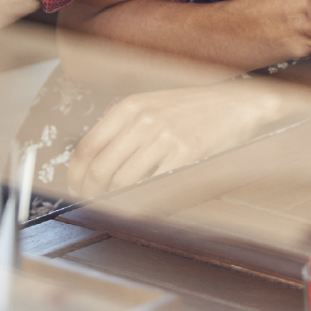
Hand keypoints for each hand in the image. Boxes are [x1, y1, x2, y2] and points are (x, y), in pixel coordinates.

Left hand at [68, 82, 283, 198]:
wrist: (233, 104)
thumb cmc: (191, 108)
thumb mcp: (151, 106)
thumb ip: (124, 128)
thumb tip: (95, 163)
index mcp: (131, 106)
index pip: (88, 146)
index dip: (76, 174)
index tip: (77, 188)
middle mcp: (143, 120)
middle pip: (101, 168)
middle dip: (91, 193)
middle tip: (93, 203)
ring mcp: (163, 138)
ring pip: (123, 181)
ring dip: (114, 200)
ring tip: (116, 206)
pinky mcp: (184, 155)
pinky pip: (151, 186)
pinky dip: (140, 201)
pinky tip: (140, 205)